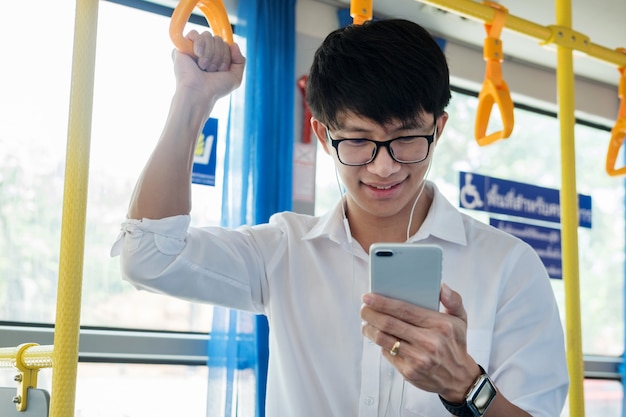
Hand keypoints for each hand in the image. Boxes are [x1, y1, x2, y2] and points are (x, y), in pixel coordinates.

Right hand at [172, 30, 245, 102]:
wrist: (199, 93)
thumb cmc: (215, 89)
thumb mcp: (235, 78)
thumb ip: (240, 60)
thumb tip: (233, 44)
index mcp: (215, 58)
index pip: (226, 44)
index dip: (227, 56)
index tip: (221, 70)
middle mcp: (204, 52)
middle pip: (218, 39)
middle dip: (219, 56)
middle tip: (211, 70)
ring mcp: (193, 49)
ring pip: (208, 35)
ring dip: (209, 54)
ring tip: (203, 67)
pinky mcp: (182, 46)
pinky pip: (194, 33)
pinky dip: (199, 44)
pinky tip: (198, 55)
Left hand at [360, 284, 478, 401]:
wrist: (458, 378)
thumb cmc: (455, 343)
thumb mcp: (460, 319)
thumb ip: (453, 300)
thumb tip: (441, 287)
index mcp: (440, 325)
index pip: (404, 310)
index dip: (382, 302)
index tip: (367, 297)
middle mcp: (429, 342)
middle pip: (389, 324)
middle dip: (370, 313)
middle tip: (363, 308)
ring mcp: (418, 359)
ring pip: (383, 339)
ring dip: (369, 329)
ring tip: (366, 322)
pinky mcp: (409, 372)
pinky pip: (387, 353)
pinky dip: (380, 343)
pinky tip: (378, 336)